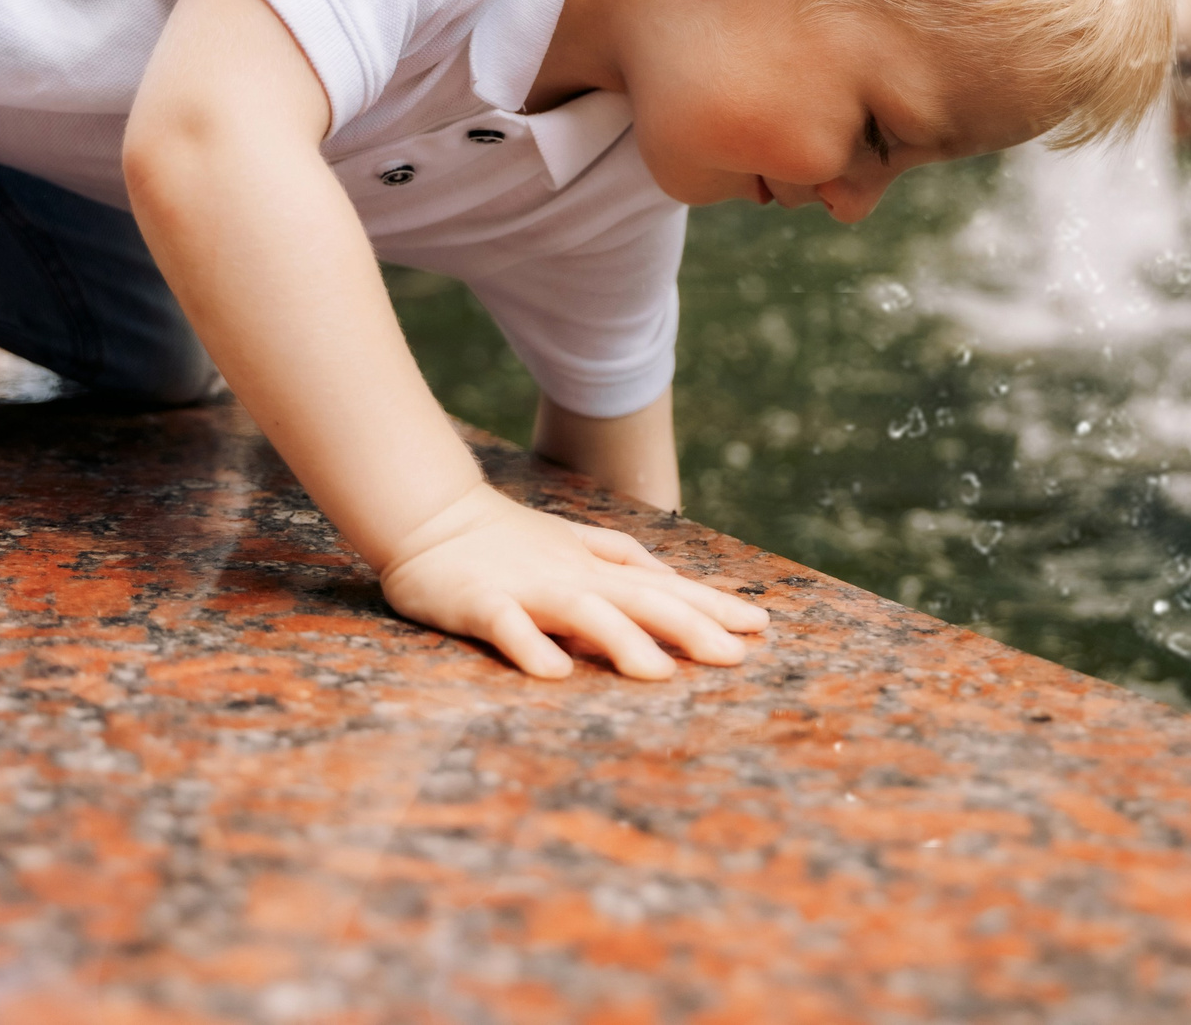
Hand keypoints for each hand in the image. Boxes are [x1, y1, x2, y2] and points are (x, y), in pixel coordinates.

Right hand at [378, 485, 769, 678]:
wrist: (429, 516)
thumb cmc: (505, 539)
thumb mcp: (573, 544)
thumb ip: (623, 560)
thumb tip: (676, 581)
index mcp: (595, 568)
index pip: (664, 588)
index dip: (712, 606)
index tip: (761, 626)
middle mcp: (572, 577)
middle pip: (639, 600)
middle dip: (689, 627)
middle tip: (735, 657)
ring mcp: (527, 588)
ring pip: (583, 613)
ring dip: (622, 640)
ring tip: (660, 673)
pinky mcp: (481, 603)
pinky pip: (509, 626)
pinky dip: (530, 647)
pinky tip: (554, 674)